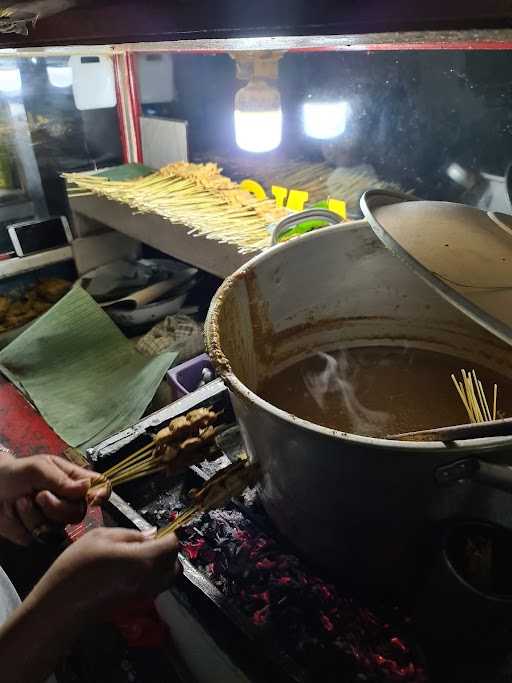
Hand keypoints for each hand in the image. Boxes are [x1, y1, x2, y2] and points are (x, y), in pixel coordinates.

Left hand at [0, 454, 98, 545]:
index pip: (99, 487)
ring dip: (36, 514)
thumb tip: (87, 488)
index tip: (93, 499)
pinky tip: (17, 512)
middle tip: (39, 495)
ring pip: (59, 526)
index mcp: (72, 480)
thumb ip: (62, 480)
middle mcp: (68, 501)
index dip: (101, 494)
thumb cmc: (16, 472)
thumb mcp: (39, 468)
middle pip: (79, 512)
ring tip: (22, 501)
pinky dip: (24, 524)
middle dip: (57, 506)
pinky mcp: (38, 534)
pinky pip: (39, 536)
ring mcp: (54, 519)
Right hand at [31, 527, 180, 617]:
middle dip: (168, 551)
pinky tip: (131, 568)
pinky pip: (154, 587)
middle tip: (151, 541)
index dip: (169, 534)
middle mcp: (150, 580)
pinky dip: (152, 575)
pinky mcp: (135, 603)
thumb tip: (150, 535)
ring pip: (167, 578)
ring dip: (162, 564)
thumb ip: (131, 534)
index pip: (173, 545)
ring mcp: (143, 595)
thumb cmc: (78, 567)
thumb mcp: (101, 536)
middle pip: (175, 564)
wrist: (61, 605)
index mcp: (144, 560)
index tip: (161, 529)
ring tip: (140, 553)